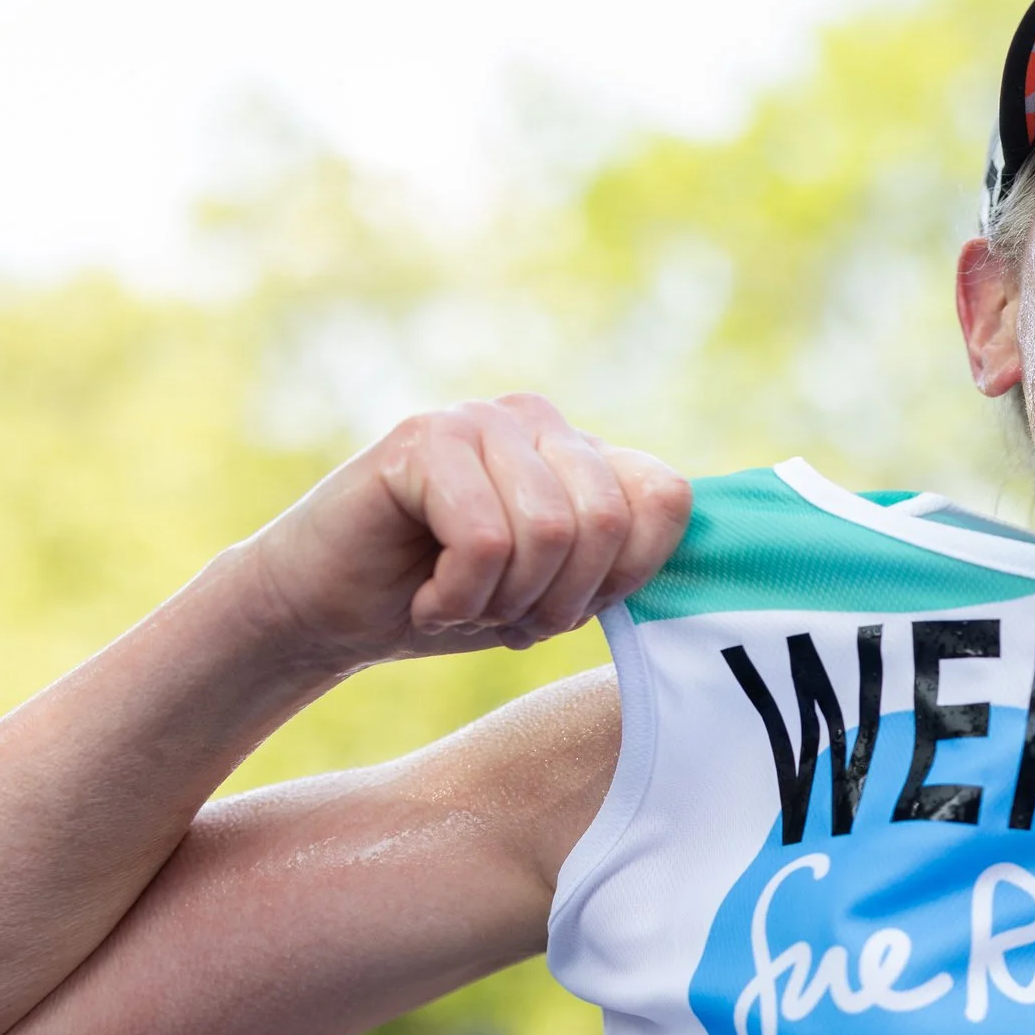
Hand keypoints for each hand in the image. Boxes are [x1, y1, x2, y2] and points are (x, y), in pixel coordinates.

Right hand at [236, 394, 691, 671]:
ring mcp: (480, 420)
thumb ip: (622, 564)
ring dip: (502, 601)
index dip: (627, 576)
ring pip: (550, 531)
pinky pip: (487, 538)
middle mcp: (540, 421)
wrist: (327, 614)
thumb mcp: (557, 592)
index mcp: (585, 452)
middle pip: (609, 520)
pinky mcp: (422, 438)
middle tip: (501, 614)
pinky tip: (425, 596)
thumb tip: (706, 565)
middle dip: (559, 599)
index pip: (666, 497)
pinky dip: (458, 597)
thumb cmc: (449, 603)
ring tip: (457, 601)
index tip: (568, 607)